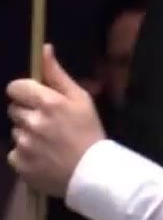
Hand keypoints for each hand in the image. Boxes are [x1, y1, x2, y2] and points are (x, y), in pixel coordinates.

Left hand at [6, 44, 105, 196]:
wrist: (91, 171)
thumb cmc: (89, 129)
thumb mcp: (81, 97)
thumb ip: (58, 74)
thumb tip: (44, 49)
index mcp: (48, 103)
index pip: (16, 87)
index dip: (24, 90)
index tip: (34, 96)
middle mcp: (32, 122)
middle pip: (14, 109)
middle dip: (27, 111)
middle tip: (47, 120)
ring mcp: (23, 144)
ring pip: (15, 130)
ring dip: (27, 132)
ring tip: (48, 140)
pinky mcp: (18, 163)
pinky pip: (14, 152)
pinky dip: (25, 153)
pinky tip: (42, 155)